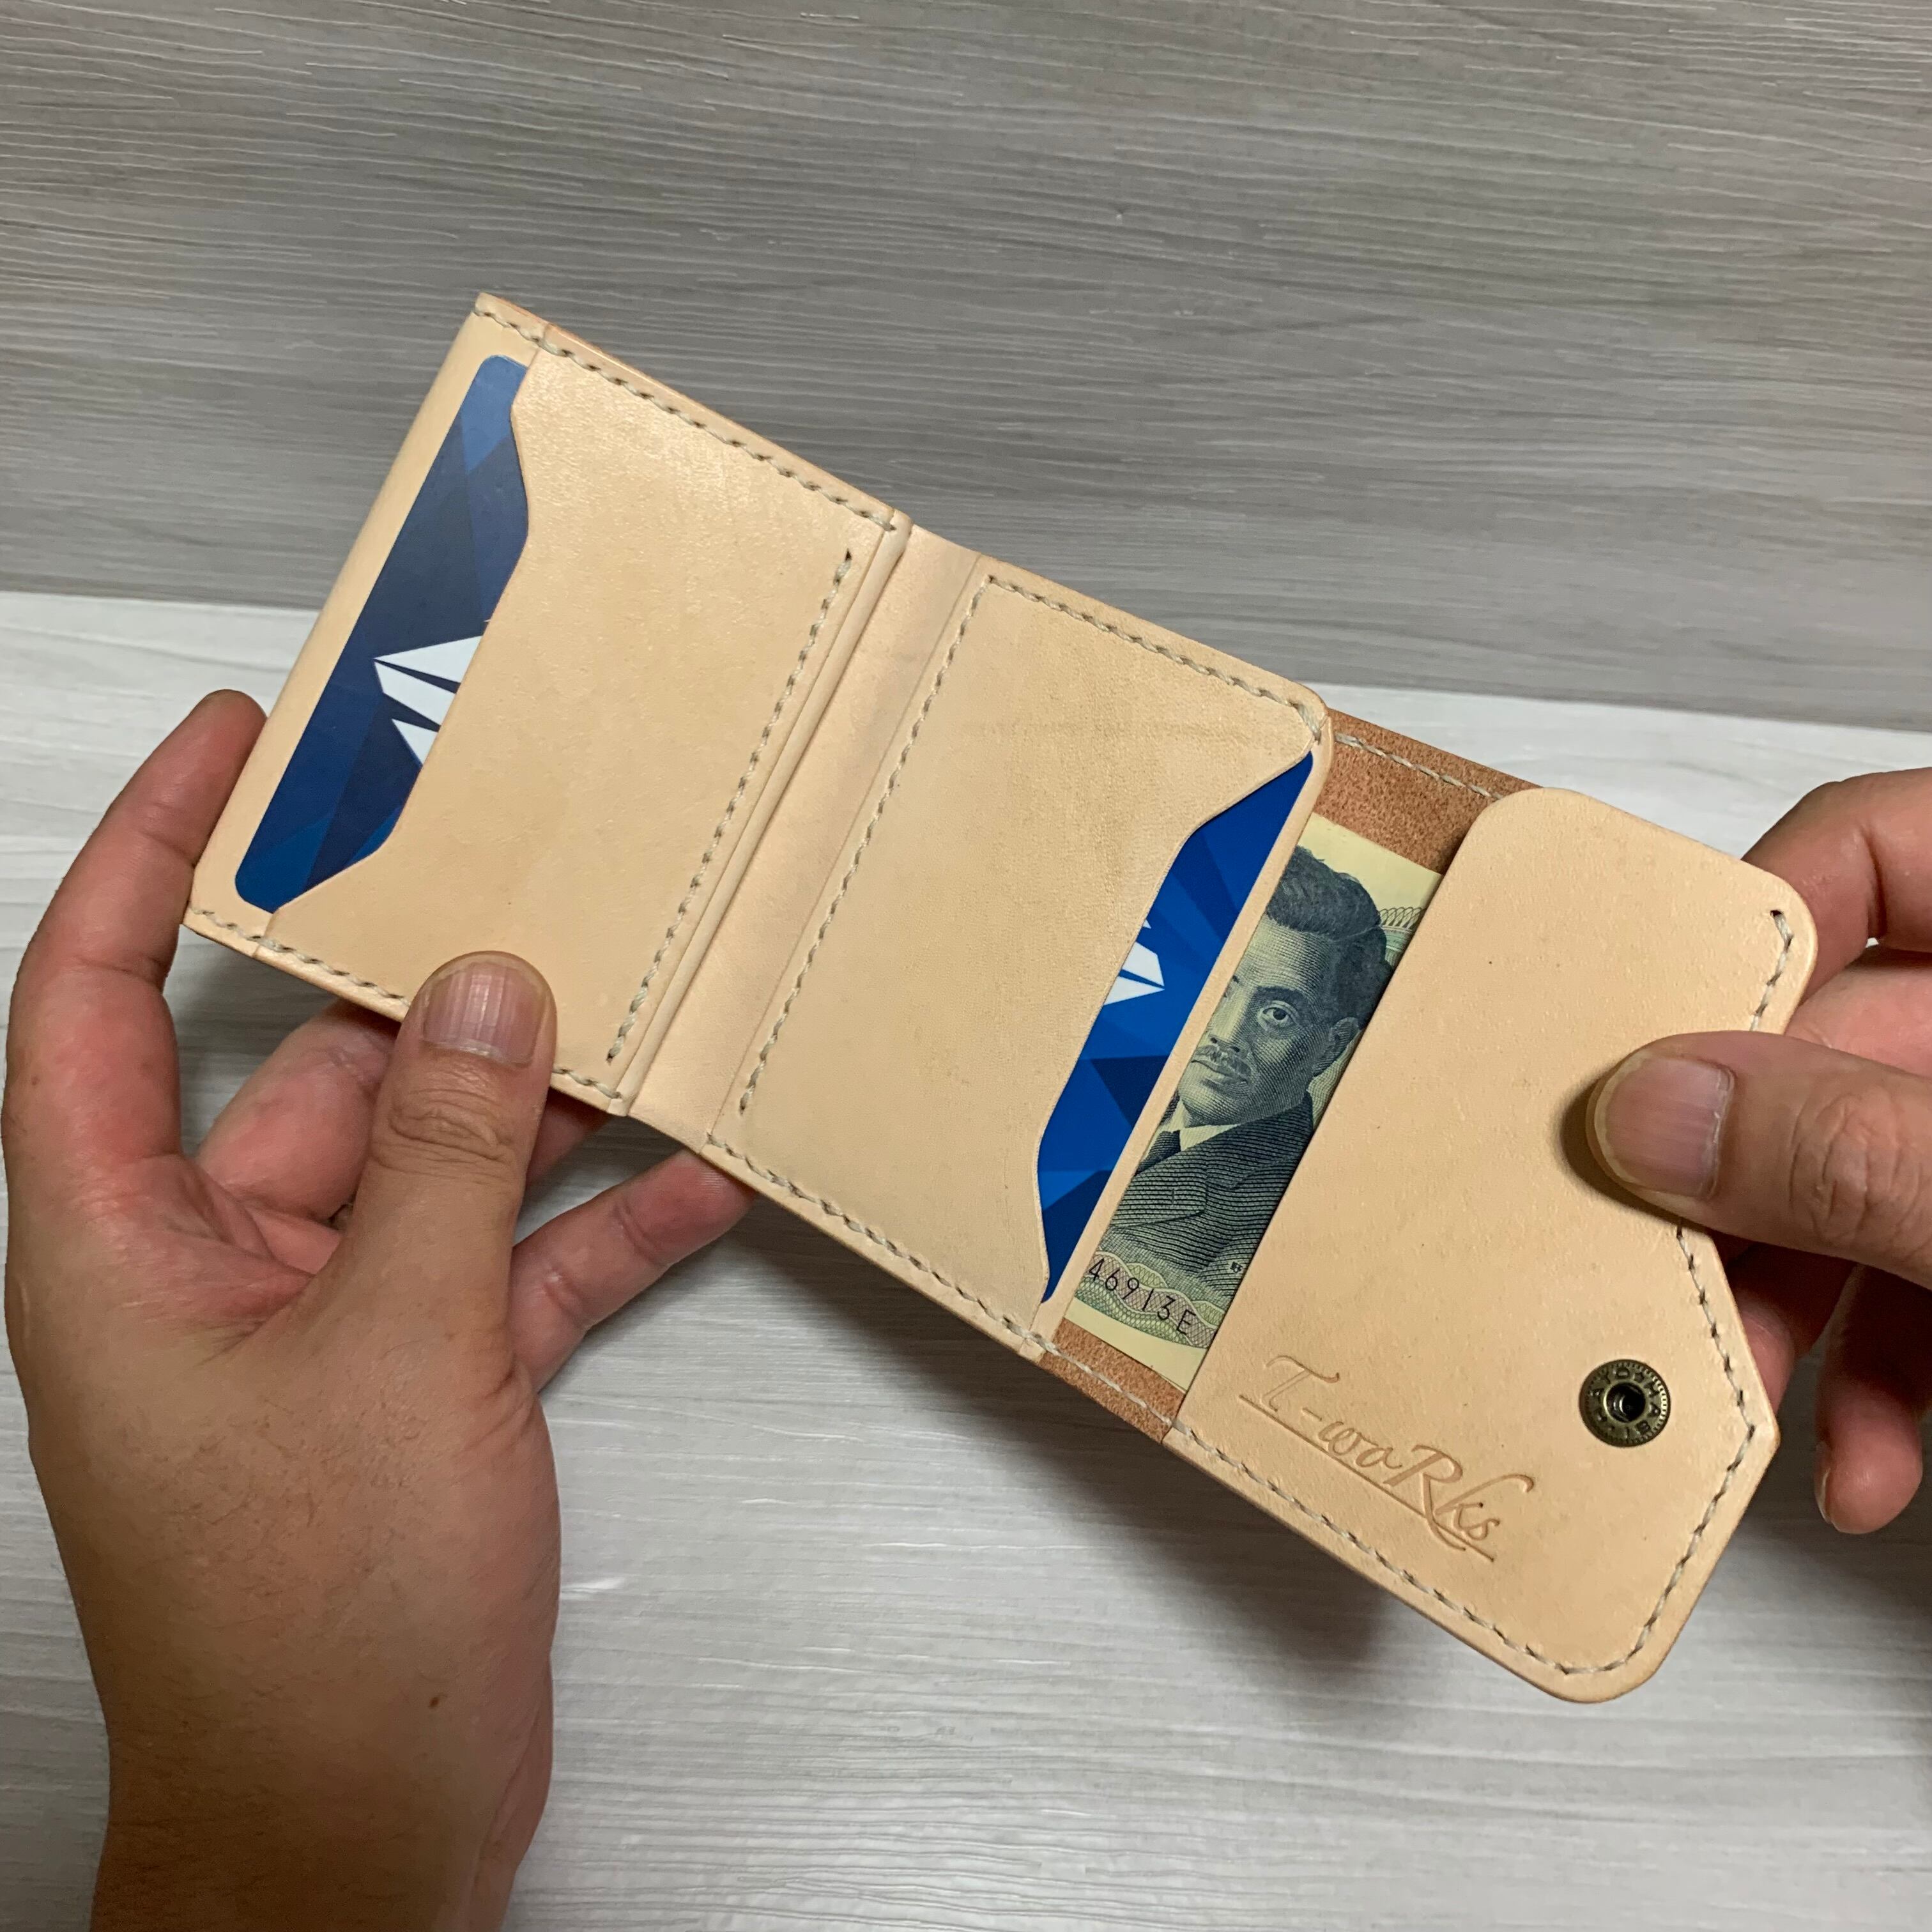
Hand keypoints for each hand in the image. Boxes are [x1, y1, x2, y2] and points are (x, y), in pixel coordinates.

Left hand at [3, 694, 752, 1929]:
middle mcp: (219, 1268)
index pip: (97, 1002)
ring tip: (639, 1016)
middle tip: (520, 872)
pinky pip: (511, 1269)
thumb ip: (442, 1158)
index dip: (149, 858)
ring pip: (432, 1165)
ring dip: (530, 1108)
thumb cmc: (313, 1626)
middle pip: (313, 1075)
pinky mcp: (424, 1389)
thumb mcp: (391, 1350)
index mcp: (127, 1245)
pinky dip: (593, 1228)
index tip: (235, 753)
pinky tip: (694, 1184)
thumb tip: (482, 990)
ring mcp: (330, 1328)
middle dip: (421, 992)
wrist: (360, 1834)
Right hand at [1591, 769, 1931, 1535]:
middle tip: (1655, 1274)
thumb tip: (1652, 1111)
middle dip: (1743, 1195)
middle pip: (1837, 1055)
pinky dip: (1894, 1374)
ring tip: (1754, 1407)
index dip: (1744, 937)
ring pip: (1870, 1184)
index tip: (1634, 1055)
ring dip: (1801, 1313)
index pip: (1872, 851)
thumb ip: (1862, 1157)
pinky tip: (1872, 1463)